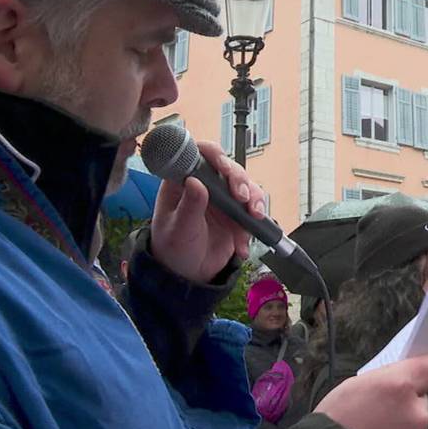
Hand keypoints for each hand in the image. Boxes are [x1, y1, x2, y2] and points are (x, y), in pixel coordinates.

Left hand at [149, 141, 266, 282]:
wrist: (187, 274)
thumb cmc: (174, 248)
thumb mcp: (179, 228)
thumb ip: (188, 206)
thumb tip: (195, 181)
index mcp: (183, 181)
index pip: (199, 154)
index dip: (214, 154)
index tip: (224, 167)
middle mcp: (205, 185)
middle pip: (229, 168)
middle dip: (240, 180)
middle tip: (242, 197)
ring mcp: (223, 199)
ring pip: (246, 187)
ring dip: (254, 200)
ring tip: (254, 217)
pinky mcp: (236, 214)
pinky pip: (253, 210)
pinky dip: (254, 224)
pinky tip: (242, 244)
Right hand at [314, 354, 427, 428]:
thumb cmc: (332, 428)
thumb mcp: (351, 388)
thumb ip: (384, 381)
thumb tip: (400, 381)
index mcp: (399, 386)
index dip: (425, 372)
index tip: (420, 378)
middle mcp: (418, 413)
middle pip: (421, 406)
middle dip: (406, 412)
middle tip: (379, 424)